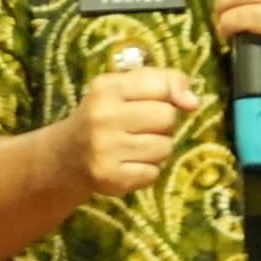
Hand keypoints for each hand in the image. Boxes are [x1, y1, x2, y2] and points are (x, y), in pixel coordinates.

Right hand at [63, 57, 202, 197]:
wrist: (67, 155)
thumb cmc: (106, 115)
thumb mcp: (126, 87)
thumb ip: (163, 82)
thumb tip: (194, 102)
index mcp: (107, 88)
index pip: (162, 86)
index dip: (170, 94)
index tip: (163, 101)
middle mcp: (103, 117)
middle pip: (167, 117)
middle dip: (162, 123)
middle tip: (141, 127)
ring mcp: (105, 150)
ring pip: (165, 147)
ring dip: (158, 148)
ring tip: (135, 146)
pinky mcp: (112, 178)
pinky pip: (154, 173)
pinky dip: (147, 170)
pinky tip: (128, 164)